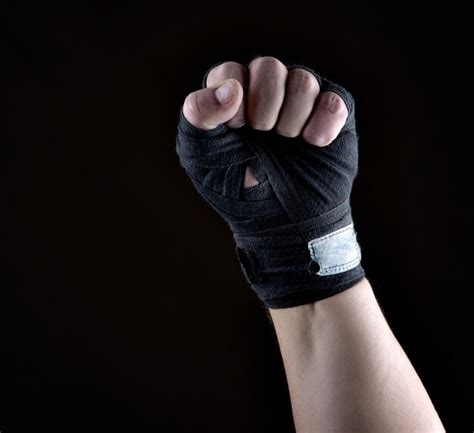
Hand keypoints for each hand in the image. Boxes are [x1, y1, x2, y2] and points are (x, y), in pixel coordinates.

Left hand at [182, 57, 349, 186]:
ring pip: (303, 80)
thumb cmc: (236, 188)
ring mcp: (300, 102)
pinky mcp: (331, 115)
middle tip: (262, 136)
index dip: (231, 101)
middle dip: (264, 107)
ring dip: (291, 120)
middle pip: (269, 67)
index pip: (230, 71)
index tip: (234, 132)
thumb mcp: (199, 155)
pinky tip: (313, 146)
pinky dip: (322, 128)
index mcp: (231, 97)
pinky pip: (334, 101)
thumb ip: (199, 114)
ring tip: (287, 143)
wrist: (279, 223)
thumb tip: (232, 87)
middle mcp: (266, 92)